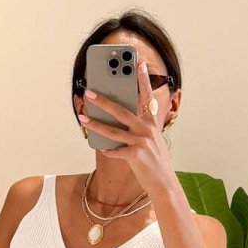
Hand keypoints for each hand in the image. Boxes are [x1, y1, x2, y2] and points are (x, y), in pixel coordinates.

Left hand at [79, 60, 177, 198]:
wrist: (164, 184)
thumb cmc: (155, 162)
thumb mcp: (151, 141)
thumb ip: (138, 129)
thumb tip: (115, 123)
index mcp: (152, 123)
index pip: (147, 96)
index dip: (143, 79)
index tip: (137, 63)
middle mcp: (147, 129)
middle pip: (121, 110)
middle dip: (103, 100)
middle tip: (89, 91)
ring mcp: (141, 142)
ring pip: (112, 130)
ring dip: (95, 123)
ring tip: (82, 116)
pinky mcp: (135, 155)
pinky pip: (114, 151)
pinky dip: (107, 150)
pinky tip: (100, 147)